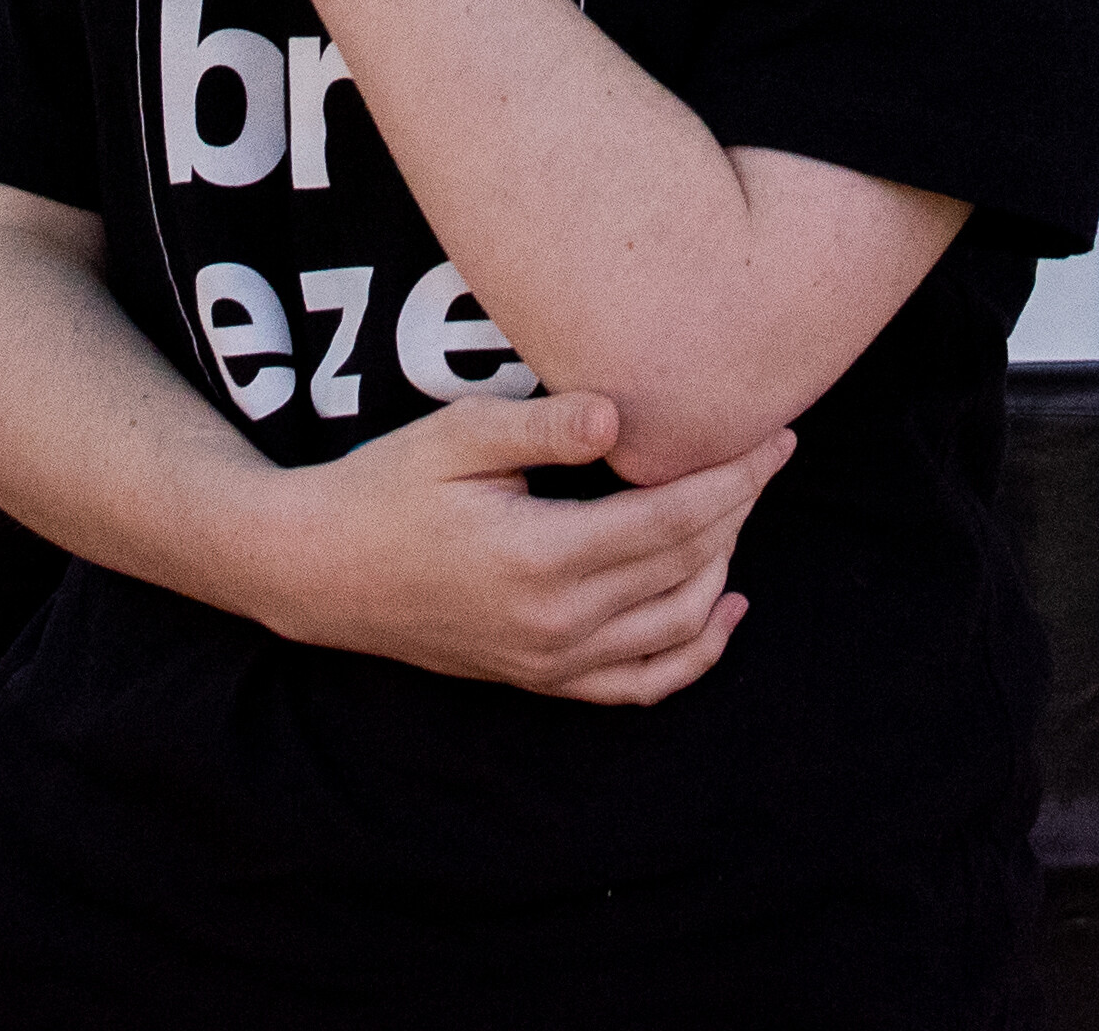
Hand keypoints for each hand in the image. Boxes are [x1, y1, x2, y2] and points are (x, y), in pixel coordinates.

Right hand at [250, 390, 790, 705]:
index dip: (735, 478)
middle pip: (687, 567)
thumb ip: (542, 429)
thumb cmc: (386, 489)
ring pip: (677, 625)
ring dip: (723, 566)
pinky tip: (725, 609)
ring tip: (738, 507)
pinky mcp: (541, 679)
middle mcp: (556, 624)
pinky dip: (695, 653)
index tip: (777, 438)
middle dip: (740, 508)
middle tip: (766, 455)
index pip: (672, 519)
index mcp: (540, 558)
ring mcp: (550, 662)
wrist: (320, 571)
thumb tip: (619, 415)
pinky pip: (640, 684)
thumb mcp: (456, 440)